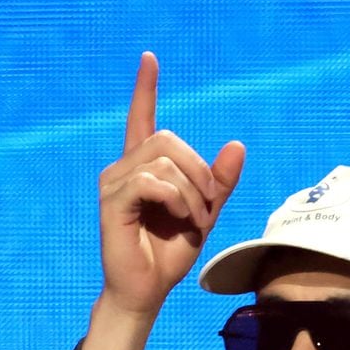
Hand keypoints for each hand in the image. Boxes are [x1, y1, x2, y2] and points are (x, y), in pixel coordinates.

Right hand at [96, 52, 245, 318]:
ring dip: (191, 191)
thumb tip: (237, 144)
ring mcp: (114, 183)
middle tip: (207, 206)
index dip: (145, 87)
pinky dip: (176, 199)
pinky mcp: (112, 202)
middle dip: (199, 171)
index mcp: (144, 167)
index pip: (141, 117)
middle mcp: (124, 168)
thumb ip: (220, 182)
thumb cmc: (170, 253)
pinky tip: (180, 218)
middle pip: (168, 139)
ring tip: (193, 219)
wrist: (148, 291)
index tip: (150, 58)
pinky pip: (152, 182)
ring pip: (164, 161)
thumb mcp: (205, 214)